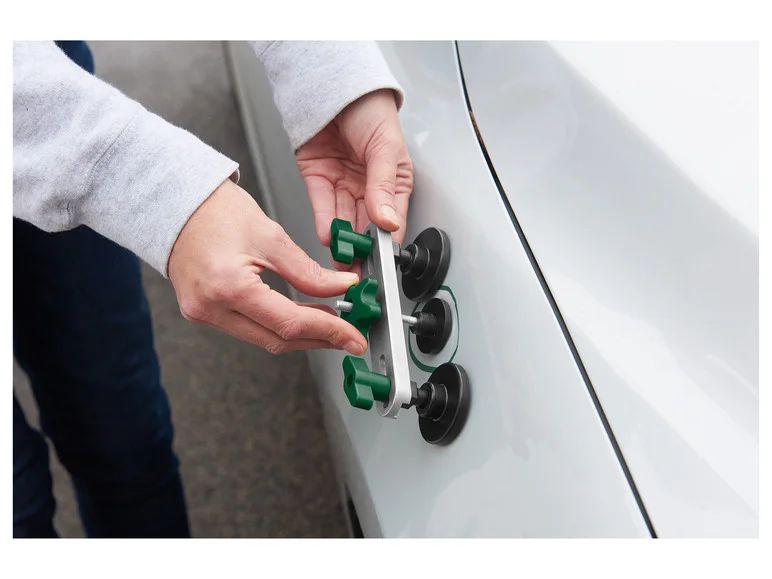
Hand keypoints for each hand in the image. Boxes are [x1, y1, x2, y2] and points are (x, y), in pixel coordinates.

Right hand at [168, 179, 367, 355]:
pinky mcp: (202, 311)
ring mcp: (202, 313)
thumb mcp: (270, 235)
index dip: (329, 332)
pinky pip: (248, 328)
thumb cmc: (214, 209)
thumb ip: (308, 270)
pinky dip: (277, 326)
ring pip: (263, 338)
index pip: (290, 323)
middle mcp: (210, 308)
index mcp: (227, 286)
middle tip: (349, 336)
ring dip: (300, 334)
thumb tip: (342, 287)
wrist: (174, 202)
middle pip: (277, 340)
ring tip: (330, 324)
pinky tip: (300, 317)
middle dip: (319, 339)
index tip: (354, 338)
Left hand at [296, 89, 413, 268]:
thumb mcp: (386, 147)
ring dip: (341, 240)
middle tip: (357, 269)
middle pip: (365, 226)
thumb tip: (388, 220)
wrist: (335, 84)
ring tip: (341, 258)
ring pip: (342, 220)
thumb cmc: (371, 110)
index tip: (381, 264)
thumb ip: (384, 186)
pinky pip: (321, 206)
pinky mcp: (318, 179)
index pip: (391, 221)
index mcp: (393, 181)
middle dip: (360, 249)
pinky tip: (328, 236)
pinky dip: (324, 223)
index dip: (386, 244)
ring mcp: (342, 184)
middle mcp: (368, 187)